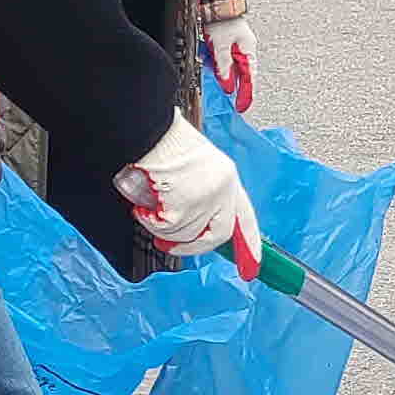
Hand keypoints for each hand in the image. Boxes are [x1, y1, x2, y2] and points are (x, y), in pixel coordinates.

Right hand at [115, 112, 260, 274]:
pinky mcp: (185, 204)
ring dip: (163, 228)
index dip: (248, 243)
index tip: (251, 266)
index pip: (244, 216)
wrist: (148, 128)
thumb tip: (191, 223)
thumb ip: (200, 192)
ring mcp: (206, 197)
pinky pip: (167, 228)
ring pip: (187, 233)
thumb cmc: (163, 142)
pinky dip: (151, 222)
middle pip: (218, 234)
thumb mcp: (193, 166)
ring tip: (148, 209)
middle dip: (193, 247)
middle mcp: (223, 188)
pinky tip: (142, 208)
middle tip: (170, 246)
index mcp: (227, 177)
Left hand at [201, 15, 259, 115]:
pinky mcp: (229, 44)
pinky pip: (225, 60)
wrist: (217, 3)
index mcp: (248, 52)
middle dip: (233, 86)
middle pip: (241, 75)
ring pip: (232, 68)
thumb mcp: (221, 46)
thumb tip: (227, 86)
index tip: (242, 107)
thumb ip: (223, 67)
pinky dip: (219, 65)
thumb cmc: (222, 20)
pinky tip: (212, 62)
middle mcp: (245, 51)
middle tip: (229, 97)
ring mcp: (237, 47)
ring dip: (224, 74)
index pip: (249, 79)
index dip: (246, 95)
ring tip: (216, 76)